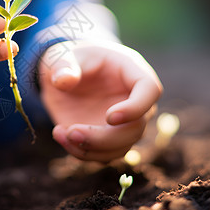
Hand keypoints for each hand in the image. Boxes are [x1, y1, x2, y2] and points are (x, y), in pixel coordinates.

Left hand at [39, 40, 162, 162]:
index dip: (136, 108)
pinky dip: (80, 152)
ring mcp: (123, 122)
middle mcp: (134, 100)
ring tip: (60, 133)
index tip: (109, 117)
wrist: (62, 73)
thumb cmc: (69, 58)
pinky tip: (59, 134)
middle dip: (103, 138)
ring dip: (91, 150)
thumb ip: (63, 65)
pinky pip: (103, 154)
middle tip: (71, 132)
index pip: (150, 90)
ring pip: (121, 147)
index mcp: (131, 71)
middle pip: (136, 128)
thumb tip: (64, 81)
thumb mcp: (62, 54)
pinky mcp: (106, 137)